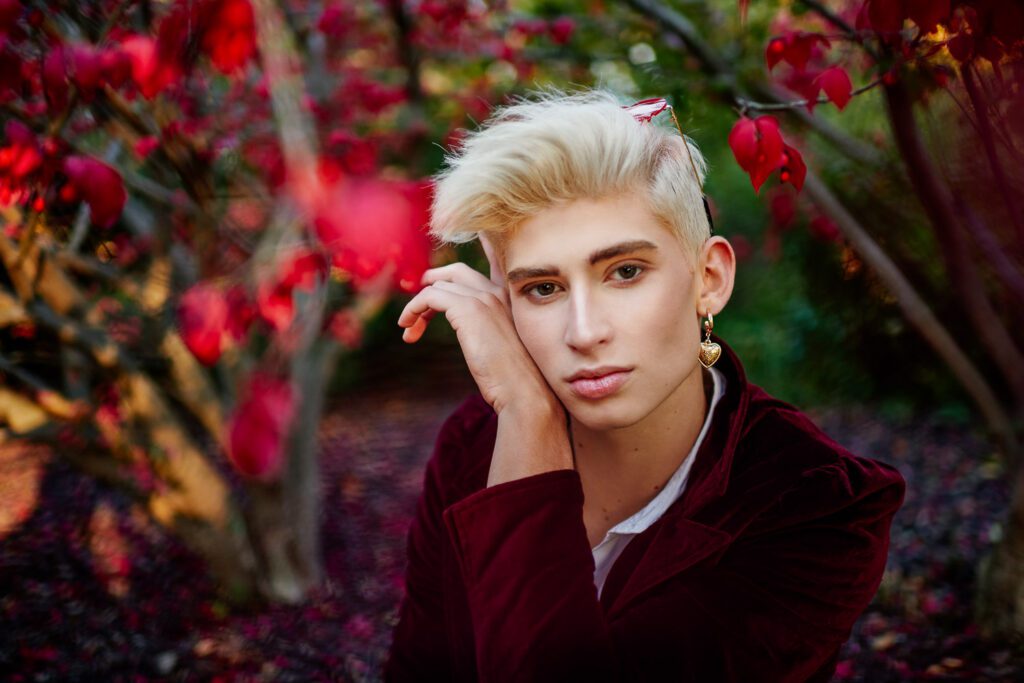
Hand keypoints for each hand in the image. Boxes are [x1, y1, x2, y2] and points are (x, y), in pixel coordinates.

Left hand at [397, 262, 557, 416]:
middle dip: (435, 279)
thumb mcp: (502, 347)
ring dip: (417, 306)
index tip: (478, 235)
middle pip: (457, 272)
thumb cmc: (514, 378)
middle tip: (419, 299)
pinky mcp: (467, 309)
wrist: (523, 390)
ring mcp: (484, 298)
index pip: (495, 260)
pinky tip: (408, 328)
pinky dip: (414, 309)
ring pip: (439, 286)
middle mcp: (498, 291)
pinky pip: (430, 296)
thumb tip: (474, 332)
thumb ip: (490, 329)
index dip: (484, 246)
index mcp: (511, 298)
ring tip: (409, 328)